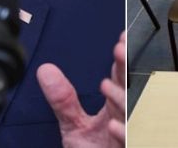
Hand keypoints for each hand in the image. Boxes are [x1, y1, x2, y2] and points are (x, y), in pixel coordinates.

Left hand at [38, 31, 124, 147]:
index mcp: (114, 110)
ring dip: (121, 100)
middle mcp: (124, 121)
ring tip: (107, 86)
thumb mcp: (74, 128)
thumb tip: (45, 71)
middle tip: (119, 50)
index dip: (120, 60)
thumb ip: (63, 100)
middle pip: (128, 91)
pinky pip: (130, 143)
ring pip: (132, 116)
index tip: (119, 40)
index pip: (119, 80)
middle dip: (125, 70)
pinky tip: (114, 126)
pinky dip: (123, 135)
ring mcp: (128, 137)